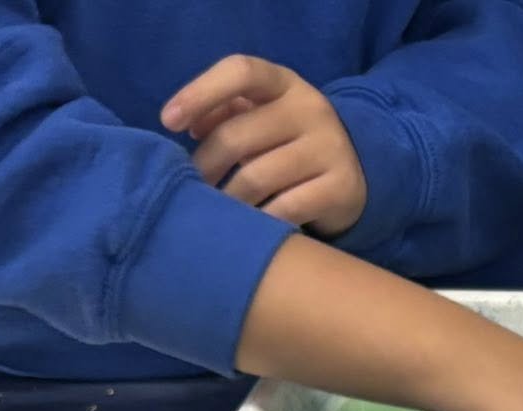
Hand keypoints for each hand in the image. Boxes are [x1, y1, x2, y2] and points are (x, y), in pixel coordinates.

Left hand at [163, 56, 367, 236]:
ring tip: (217, 211)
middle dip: (205, 165)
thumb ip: (224, 113)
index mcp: (284, 83)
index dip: (200, 93)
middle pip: (237, 135)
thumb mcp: (260, 117)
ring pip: (256, 177)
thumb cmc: (286, 141)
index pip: (240, 72)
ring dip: (227, 199)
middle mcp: (311, 109)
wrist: (354, 173)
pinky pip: (285, 208)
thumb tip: (190, 125)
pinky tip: (250, 227)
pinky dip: (260, 220)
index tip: (168, 122)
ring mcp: (330, 149)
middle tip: (193, 188)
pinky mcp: (342, 188)